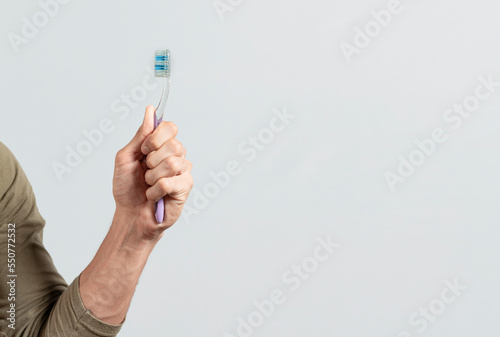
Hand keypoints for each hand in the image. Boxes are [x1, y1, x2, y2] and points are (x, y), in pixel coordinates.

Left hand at [112, 106, 192, 240]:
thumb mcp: (126, 158)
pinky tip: (154, 196)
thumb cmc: (128, 188)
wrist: (130, 214)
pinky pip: (169, 182)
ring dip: (152, 177)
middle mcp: (176, 156)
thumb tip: (150, 111)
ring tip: (149, 185)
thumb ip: (140, 136)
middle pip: (174, 144)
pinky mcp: (185, 187)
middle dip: (152, 160)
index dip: (156, 137)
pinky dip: (155, 191)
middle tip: (145, 171)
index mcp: (162, 146)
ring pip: (172, 163)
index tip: (144, 150)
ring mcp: (183, 171)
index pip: (170, 127)